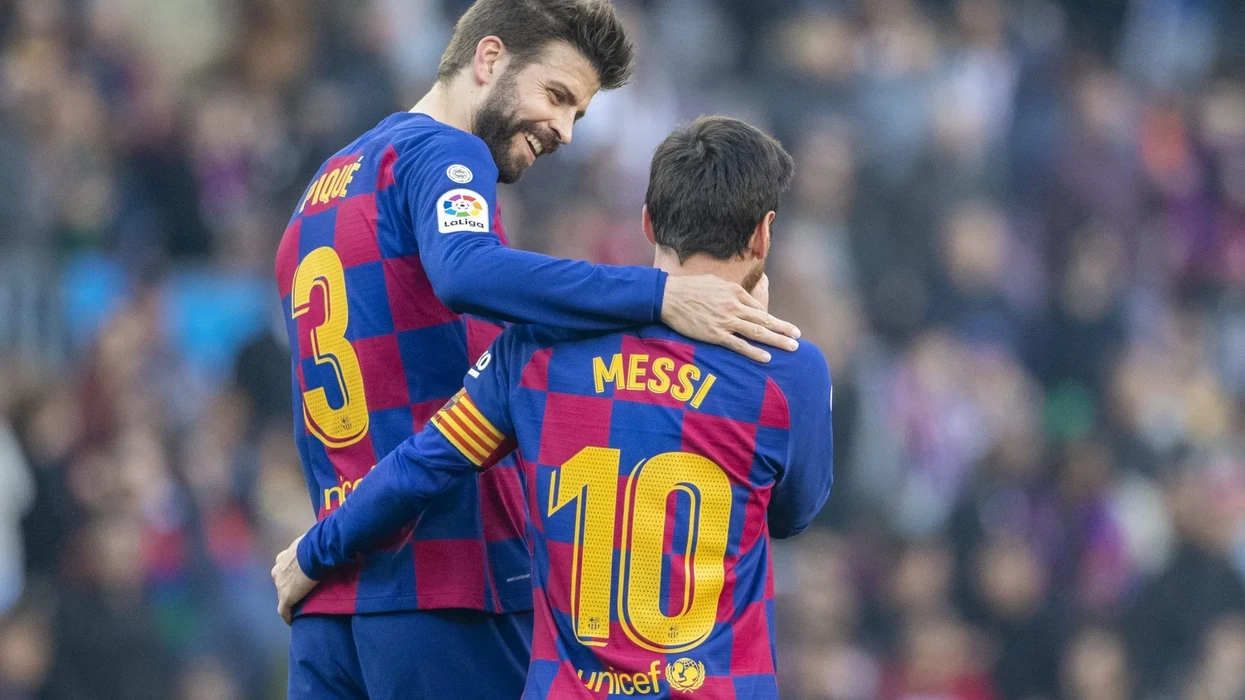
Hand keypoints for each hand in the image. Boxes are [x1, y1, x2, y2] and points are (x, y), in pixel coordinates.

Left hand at [272, 535, 317, 624]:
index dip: (291, 573)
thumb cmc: (315, 544)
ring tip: (300, 604)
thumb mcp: (309, 541)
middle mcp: (277, 571)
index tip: (299, 576)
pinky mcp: (285, 598)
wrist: (315, 553)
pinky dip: (288, 616)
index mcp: (282, 558)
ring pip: (283, 595)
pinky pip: (284, 611)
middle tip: (302, 590)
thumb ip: (308, 546)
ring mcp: (280, 585)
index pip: (284, 568)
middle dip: (289, 586)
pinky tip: (292, 621)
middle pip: (281, 582)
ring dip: (290, 599)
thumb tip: (319, 541)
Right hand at [661, 275, 798, 361]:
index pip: (758, 307)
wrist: (668, 296)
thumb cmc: (689, 287)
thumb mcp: (714, 281)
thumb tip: (738, 295)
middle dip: (783, 328)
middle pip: (764, 319)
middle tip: (798, 336)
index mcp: (735, 292)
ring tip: (791, 347)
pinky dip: (753, 352)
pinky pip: (739, 345)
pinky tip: (766, 358)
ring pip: (757, 331)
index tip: (781, 326)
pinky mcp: (715, 334)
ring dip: (776, 340)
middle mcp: (734, 306)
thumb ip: (729, 290)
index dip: (770, 318)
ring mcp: (726, 321)